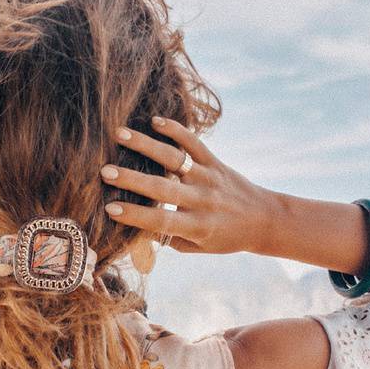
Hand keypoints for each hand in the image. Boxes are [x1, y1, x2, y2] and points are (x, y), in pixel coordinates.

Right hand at [99, 117, 272, 255]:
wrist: (264, 219)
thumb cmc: (225, 238)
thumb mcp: (198, 248)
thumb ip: (170, 240)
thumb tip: (136, 231)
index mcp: (197, 226)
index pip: (160, 221)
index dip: (134, 215)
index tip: (109, 207)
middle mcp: (202, 200)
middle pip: (162, 188)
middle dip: (132, 179)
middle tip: (105, 171)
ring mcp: (208, 177)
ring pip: (174, 159)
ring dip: (146, 145)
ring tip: (119, 134)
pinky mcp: (215, 161)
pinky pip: (194, 143)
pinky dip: (176, 130)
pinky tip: (155, 120)